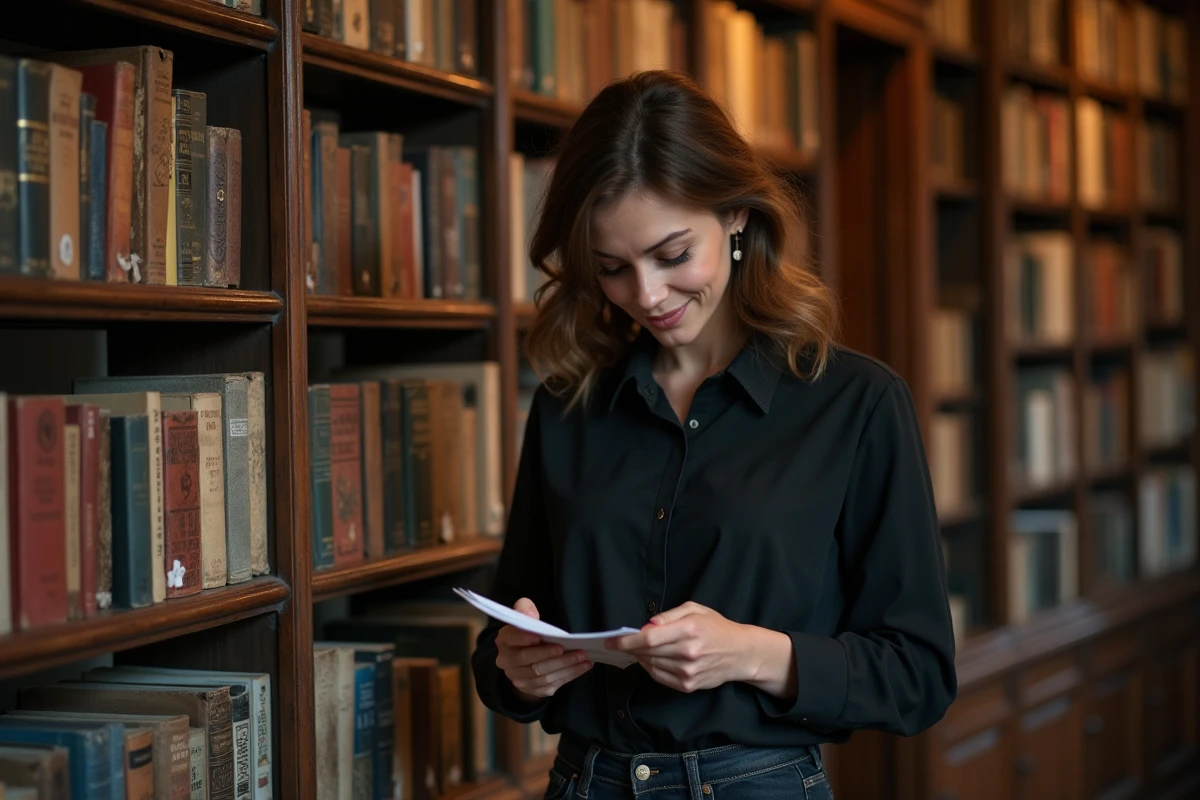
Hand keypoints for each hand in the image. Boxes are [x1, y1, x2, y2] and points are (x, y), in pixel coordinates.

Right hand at [495, 597, 592, 702]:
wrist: (524, 661)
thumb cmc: (527, 633)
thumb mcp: (523, 617)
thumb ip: (525, 609)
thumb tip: (531, 615)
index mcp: (504, 641)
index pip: (511, 639)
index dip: (524, 638)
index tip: (539, 636)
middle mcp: (507, 662)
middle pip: (528, 660)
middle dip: (551, 655)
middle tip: (571, 649)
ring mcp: (519, 679)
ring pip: (542, 675)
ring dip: (565, 666)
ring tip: (583, 657)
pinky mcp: (533, 689)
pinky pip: (551, 684)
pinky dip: (569, 675)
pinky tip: (582, 666)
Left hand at [606, 602, 755, 692]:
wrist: (741, 653)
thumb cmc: (716, 628)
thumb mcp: (695, 610)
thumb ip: (669, 615)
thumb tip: (648, 625)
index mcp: (689, 630)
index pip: (649, 639)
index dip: (626, 641)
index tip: (611, 641)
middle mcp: (688, 652)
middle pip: (647, 653)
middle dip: (630, 648)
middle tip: (620, 643)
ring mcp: (688, 671)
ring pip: (652, 665)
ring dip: (640, 658)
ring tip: (638, 650)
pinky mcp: (689, 685)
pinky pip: (660, 677)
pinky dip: (651, 668)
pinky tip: (651, 660)